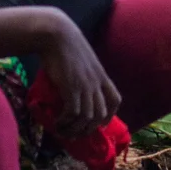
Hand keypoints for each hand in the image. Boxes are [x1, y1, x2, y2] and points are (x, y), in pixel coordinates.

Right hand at [38, 17, 120, 137]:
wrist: (56, 34)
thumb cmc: (64, 44)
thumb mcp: (80, 60)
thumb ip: (81, 74)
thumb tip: (70, 86)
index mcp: (101, 75)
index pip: (115, 99)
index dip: (109, 115)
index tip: (100, 123)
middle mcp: (96, 83)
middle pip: (101, 114)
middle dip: (89, 129)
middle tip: (76, 135)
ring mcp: (85, 86)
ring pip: (87, 118)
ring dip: (75, 130)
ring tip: (63, 133)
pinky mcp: (72, 88)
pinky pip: (73, 113)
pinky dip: (65, 122)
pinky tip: (57, 124)